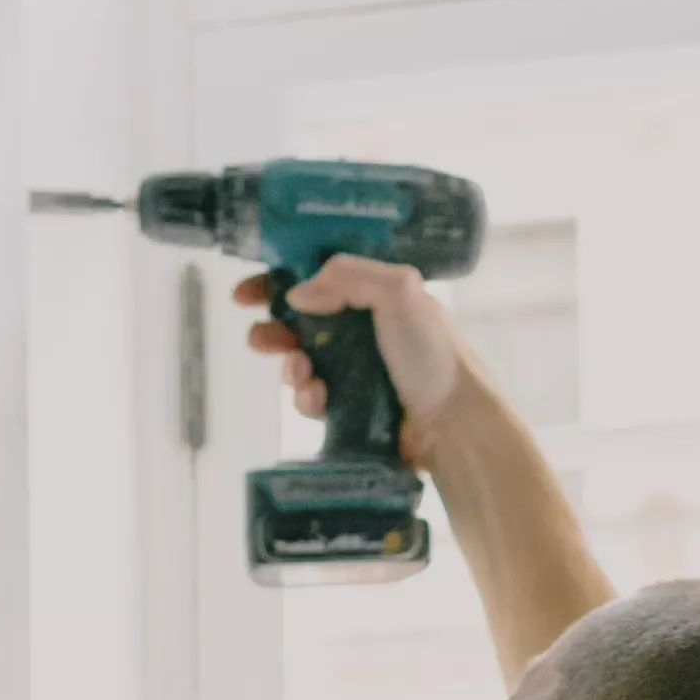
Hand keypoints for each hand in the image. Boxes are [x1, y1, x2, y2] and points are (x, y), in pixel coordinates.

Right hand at [235, 253, 477, 466]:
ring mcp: (354, 373)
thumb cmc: (432, 352)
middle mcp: (362, 332)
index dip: (280, 283)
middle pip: (301, 325)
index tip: (247, 293)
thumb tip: (297, 295)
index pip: (319, 281)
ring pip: (301, 365)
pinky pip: (313, 401)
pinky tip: (316, 398)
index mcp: (375, 297)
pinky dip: (307, 398)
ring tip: (299, 372)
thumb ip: (348, 278)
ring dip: (290, 367)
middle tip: (257, 339)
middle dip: (273, 331)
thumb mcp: (399, 291)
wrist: (452, 421)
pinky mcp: (349, 411)